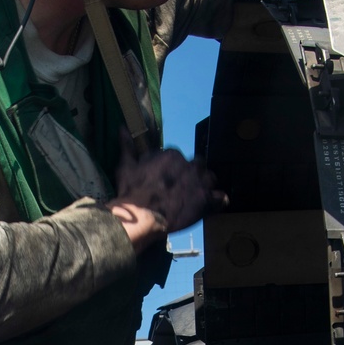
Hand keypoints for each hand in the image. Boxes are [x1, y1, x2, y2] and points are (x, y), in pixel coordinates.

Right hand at [107, 131, 226, 250]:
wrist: (141, 216)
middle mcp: (189, 165)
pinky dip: (217, 202)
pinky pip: (221, 198)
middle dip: (191, 174)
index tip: (165, 178)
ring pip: (210, 179)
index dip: (172, 168)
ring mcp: (200, 183)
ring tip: (195, 196)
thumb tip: (122, 128)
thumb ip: (128, 147)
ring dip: (204, 185)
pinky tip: (210, 205)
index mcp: (172, 155)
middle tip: (180, 188)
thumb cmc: (132, 191)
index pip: (177, 156)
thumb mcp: (126, 166)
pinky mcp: (206, 201)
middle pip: (198, 165)